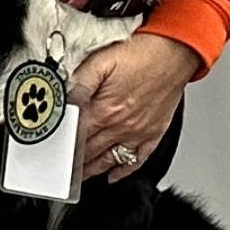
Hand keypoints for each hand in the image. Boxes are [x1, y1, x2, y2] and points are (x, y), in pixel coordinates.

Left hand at [74, 35, 201, 184]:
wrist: (174, 53)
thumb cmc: (141, 54)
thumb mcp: (100, 62)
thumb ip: (79, 84)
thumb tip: (64, 100)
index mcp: (105, 110)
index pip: (77, 136)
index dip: (64, 146)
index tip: (55, 153)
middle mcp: (121, 126)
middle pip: (92, 151)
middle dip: (75, 162)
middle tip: (63, 170)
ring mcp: (138, 132)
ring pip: (111, 159)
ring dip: (95, 169)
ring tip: (82, 176)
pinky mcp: (154, 132)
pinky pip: (137, 159)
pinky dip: (125, 169)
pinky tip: (115, 175)